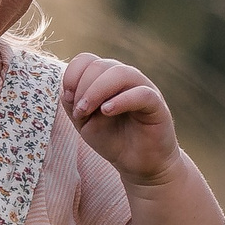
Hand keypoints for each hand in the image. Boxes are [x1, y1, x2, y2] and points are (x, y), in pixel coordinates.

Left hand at [61, 53, 182, 183]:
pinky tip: (107, 111)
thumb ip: (74, 104)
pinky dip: (121, 100)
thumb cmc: (112, 139)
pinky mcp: (156, 104)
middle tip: (79, 113)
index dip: (72, 75)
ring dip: (97, 91)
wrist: (139, 164)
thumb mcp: (85, 122)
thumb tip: (68, 90)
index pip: (87, 60)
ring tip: (86, 112)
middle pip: (100, 65)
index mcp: (106, 78)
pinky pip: (141, 93)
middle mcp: (125, 78)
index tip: (68, 99)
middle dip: (82, 87)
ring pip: (120, 73)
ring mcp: (142, 88)